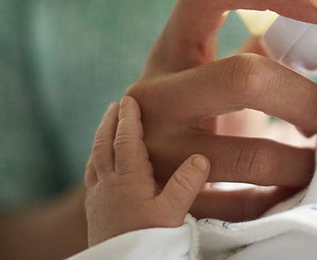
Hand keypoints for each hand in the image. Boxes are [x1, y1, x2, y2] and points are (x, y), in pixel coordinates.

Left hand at [85, 97, 209, 246]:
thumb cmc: (147, 241)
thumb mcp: (173, 213)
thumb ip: (186, 183)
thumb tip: (201, 156)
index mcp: (127, 179)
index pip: (126, 140)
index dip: (128, 118)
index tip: (130, 99)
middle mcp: (107, 184)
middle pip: (104, 145)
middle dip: (110, 123)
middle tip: (115, 106)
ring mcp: (97, 199)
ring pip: (94, 160)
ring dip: (101, 140)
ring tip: (107, 130)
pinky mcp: (94, 213)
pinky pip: (91, 177)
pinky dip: (96, 162)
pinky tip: (101, 168)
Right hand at [125, 0, 316, 220]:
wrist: (139, 185)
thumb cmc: (202, 113)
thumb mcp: (218, 70)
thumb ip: (267, 44)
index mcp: (172, 46)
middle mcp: (153, 94)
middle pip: (244, 77)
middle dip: (306, 100)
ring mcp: (154, 151)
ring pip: (253, 157)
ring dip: (301, 162)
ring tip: (310, 161)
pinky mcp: (167, 204)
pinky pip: (246, 205)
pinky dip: (280, 198)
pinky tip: (286, 190)